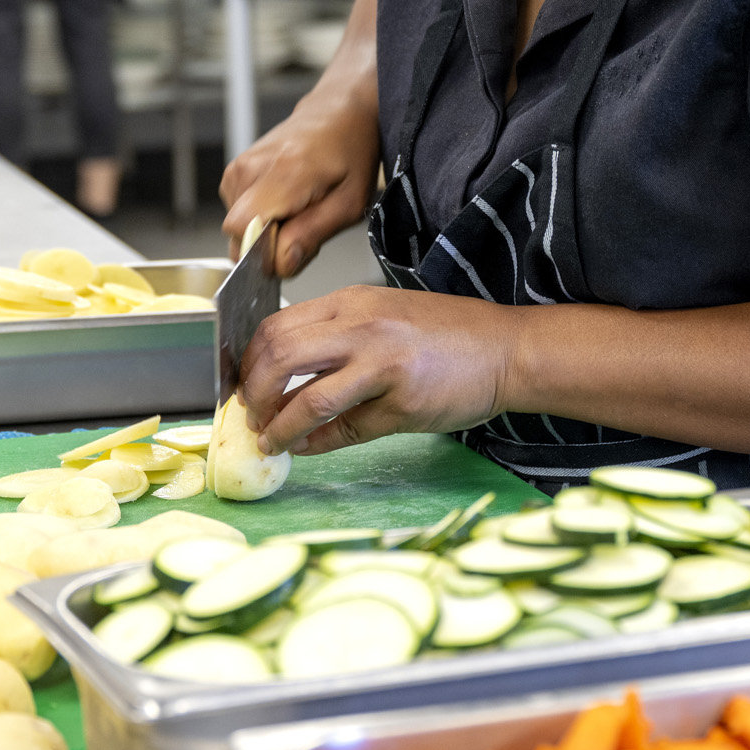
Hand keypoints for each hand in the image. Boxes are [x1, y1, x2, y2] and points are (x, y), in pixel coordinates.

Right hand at [219, 89, 378, 278]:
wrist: (338, 112)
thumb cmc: (350, 153)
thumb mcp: (350, 202)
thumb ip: (312, 234)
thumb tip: (279, 264)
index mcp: (283, 173)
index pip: (243, 231)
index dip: (266, 253)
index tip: (295, 246)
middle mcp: (250, 169)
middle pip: (240, 237)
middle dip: (271, 247)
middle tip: (307, 224)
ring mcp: (237, 169)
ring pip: (240, 230)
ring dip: (269, 232)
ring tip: (301, 208)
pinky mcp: (233, 173)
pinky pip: (241, 216)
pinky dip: (263, 218)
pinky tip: (287, 201)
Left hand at [238, 286, 515, 456]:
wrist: (509, 349)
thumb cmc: (450, 335)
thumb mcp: (385, 317)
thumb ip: (336, 338)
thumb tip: (285, 378)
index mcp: (353, 302)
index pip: (275, 326)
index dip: (248, 361)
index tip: (241, 383)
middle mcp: (363, 327)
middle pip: (278, 357)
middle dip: (252, 394)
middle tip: (250, 415)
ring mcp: (383, 364)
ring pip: (305, 399)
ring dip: (277, 427)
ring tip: (270, 440)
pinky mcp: (404, 403)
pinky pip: (345, 429)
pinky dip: (316, 443)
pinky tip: (306, 448)